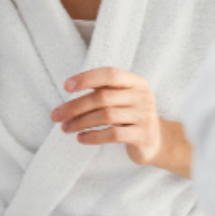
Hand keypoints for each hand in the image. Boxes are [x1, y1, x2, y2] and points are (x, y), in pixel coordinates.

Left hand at [53, 68, 190, 176]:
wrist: (158, 141)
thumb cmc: (132, 116)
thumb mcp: (123, 98)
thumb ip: (104, 91)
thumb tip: (69, 92)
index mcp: (136, 82)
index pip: (110, 74)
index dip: (87, 78)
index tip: (66, 86)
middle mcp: (142, 96)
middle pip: (103, 97)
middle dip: (75, 106)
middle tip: (56, 115)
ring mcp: (144, 116)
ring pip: (105, 116)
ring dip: (80, 122)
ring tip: (65, 128)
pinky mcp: (142, 135)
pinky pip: (113, 134)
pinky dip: (93, 136)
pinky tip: (80, 138)